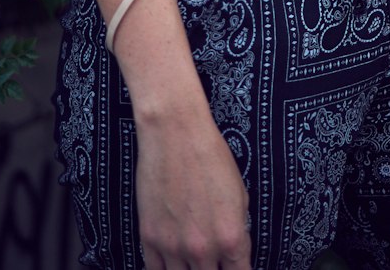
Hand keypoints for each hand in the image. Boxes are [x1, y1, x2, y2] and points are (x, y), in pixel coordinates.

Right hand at [135, 105, 251, 269]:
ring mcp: (173, 247)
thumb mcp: (239, 193)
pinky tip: (171, 264)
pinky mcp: (149, 238)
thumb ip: (238, 229)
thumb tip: (234, 250)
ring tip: (192, 262)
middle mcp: (203, 249)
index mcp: (231, 238)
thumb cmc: (211, 156)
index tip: (233, 268)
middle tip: (211, 262)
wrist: (175, 132)